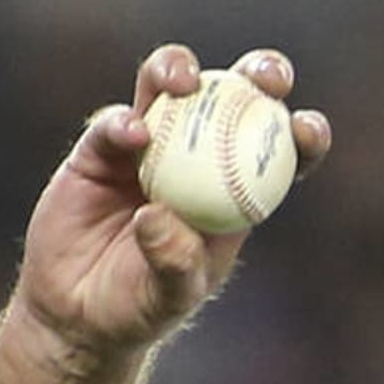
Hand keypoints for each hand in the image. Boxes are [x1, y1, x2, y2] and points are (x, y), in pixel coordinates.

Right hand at [12, 44, 332, 358]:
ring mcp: (149, 147)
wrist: (75, 312)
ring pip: (170, 90)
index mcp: (236, 191)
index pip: (281, 152)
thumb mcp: (169, 295)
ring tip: (184, 83)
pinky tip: (132, 134)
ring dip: (180, 71)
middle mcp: (198, 158)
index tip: (307, 128)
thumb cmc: (139, 307)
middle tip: (266, 77)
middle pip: (236, 99)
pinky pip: (113, 124)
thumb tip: (158, 214)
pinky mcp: (100, 150)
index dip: (302, 133)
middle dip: (259, 75)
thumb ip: (174, 261)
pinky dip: (122, 122)